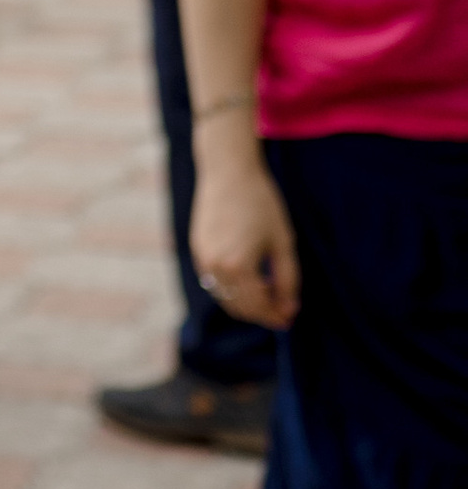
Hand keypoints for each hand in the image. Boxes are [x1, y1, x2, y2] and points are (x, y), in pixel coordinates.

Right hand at [191, 135, 299, 329]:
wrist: (228, 171)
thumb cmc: (261, 202)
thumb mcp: (283, 242)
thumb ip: (288, 280)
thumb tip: (289, 308)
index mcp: (239, 266)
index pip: (259, 306)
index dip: (276, 315)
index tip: (290, 317)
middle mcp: (216, 267)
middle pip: (240, 308)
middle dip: (262, 314)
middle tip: (282, 311)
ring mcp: (203, 259)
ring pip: (225, 298)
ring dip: (246, 304)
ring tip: (267, 296)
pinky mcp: (197, 250)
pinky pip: (214, 282)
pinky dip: (231, 290)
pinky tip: (249, 279)